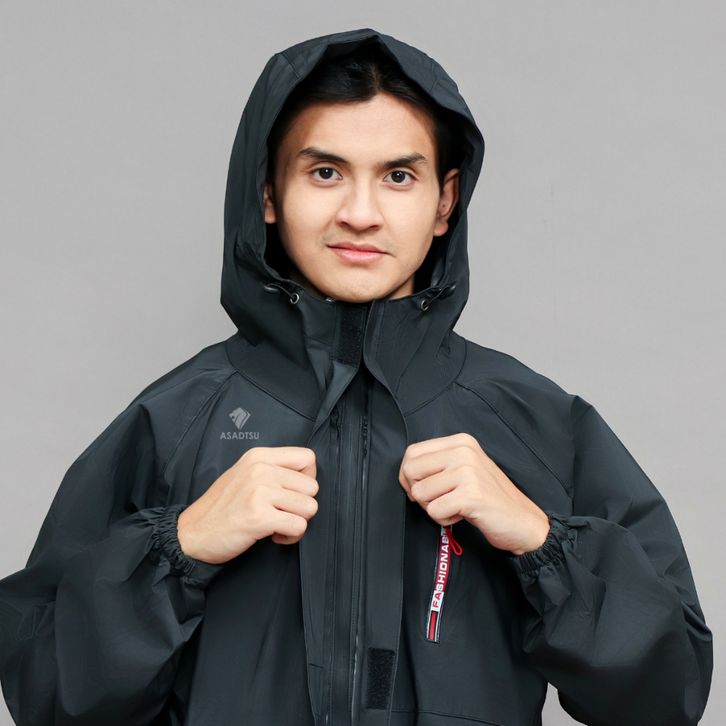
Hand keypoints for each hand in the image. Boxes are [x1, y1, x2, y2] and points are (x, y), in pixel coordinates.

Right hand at [177, 446, 318, 563]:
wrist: (192, 533)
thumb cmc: (222, 507)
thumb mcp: (245, 474)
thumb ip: (273, 469)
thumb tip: (308, 477)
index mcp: (258, 456)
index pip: (308, 458)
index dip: (308, 478)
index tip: (293, 493)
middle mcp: (260, 470)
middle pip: (312, 486)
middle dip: (302, 505)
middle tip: (282, 513)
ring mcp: (259, 492)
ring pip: (309, 507)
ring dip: (298, 522)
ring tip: (278, 524)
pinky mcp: (259, 517)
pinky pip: (298, 526)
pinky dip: (291, 537)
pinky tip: (274, 536)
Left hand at [398, 433, 549, 554]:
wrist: (523, 521)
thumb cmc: (490, 498)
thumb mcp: (465, 469)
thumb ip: (438, 463)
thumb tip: (405, 473)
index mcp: (461, 441)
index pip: (412, 452)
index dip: (408, 475)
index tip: (420, 488)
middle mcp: (463, 451)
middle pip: (410, 470)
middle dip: (418, 492)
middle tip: (439, 500)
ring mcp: (467, 472)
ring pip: (420, 493)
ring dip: (433, 508)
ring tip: (456, 507)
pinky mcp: (470, 495)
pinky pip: (434, 511)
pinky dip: (444, 520)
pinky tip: (462, 515)